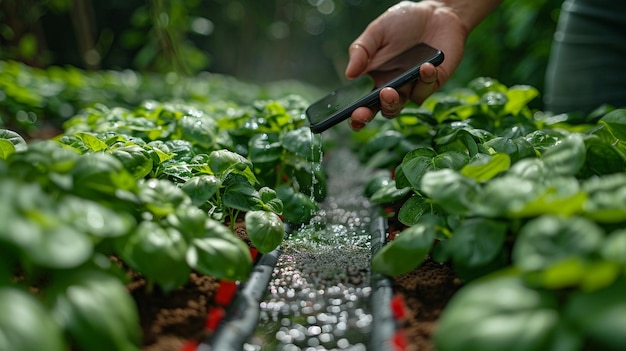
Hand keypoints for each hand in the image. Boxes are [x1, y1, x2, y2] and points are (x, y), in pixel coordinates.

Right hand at [345, 0, 467, 130]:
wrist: (437, 13)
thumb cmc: (403, 22)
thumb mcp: (376, 31)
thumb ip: (360, 51)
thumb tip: (349, 74)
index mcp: (374, 77)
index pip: (362, 101)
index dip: (355, 114)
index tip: (350, 116)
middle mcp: (391, 87)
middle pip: (378, 109)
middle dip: (369, 114)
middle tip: (362, 112)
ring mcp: (411, 88)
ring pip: (400, 107)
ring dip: (392, 103)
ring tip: (388, 91)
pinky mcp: (432, 84)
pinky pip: (425, 89)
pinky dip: (425, 79)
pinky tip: (425, 66)